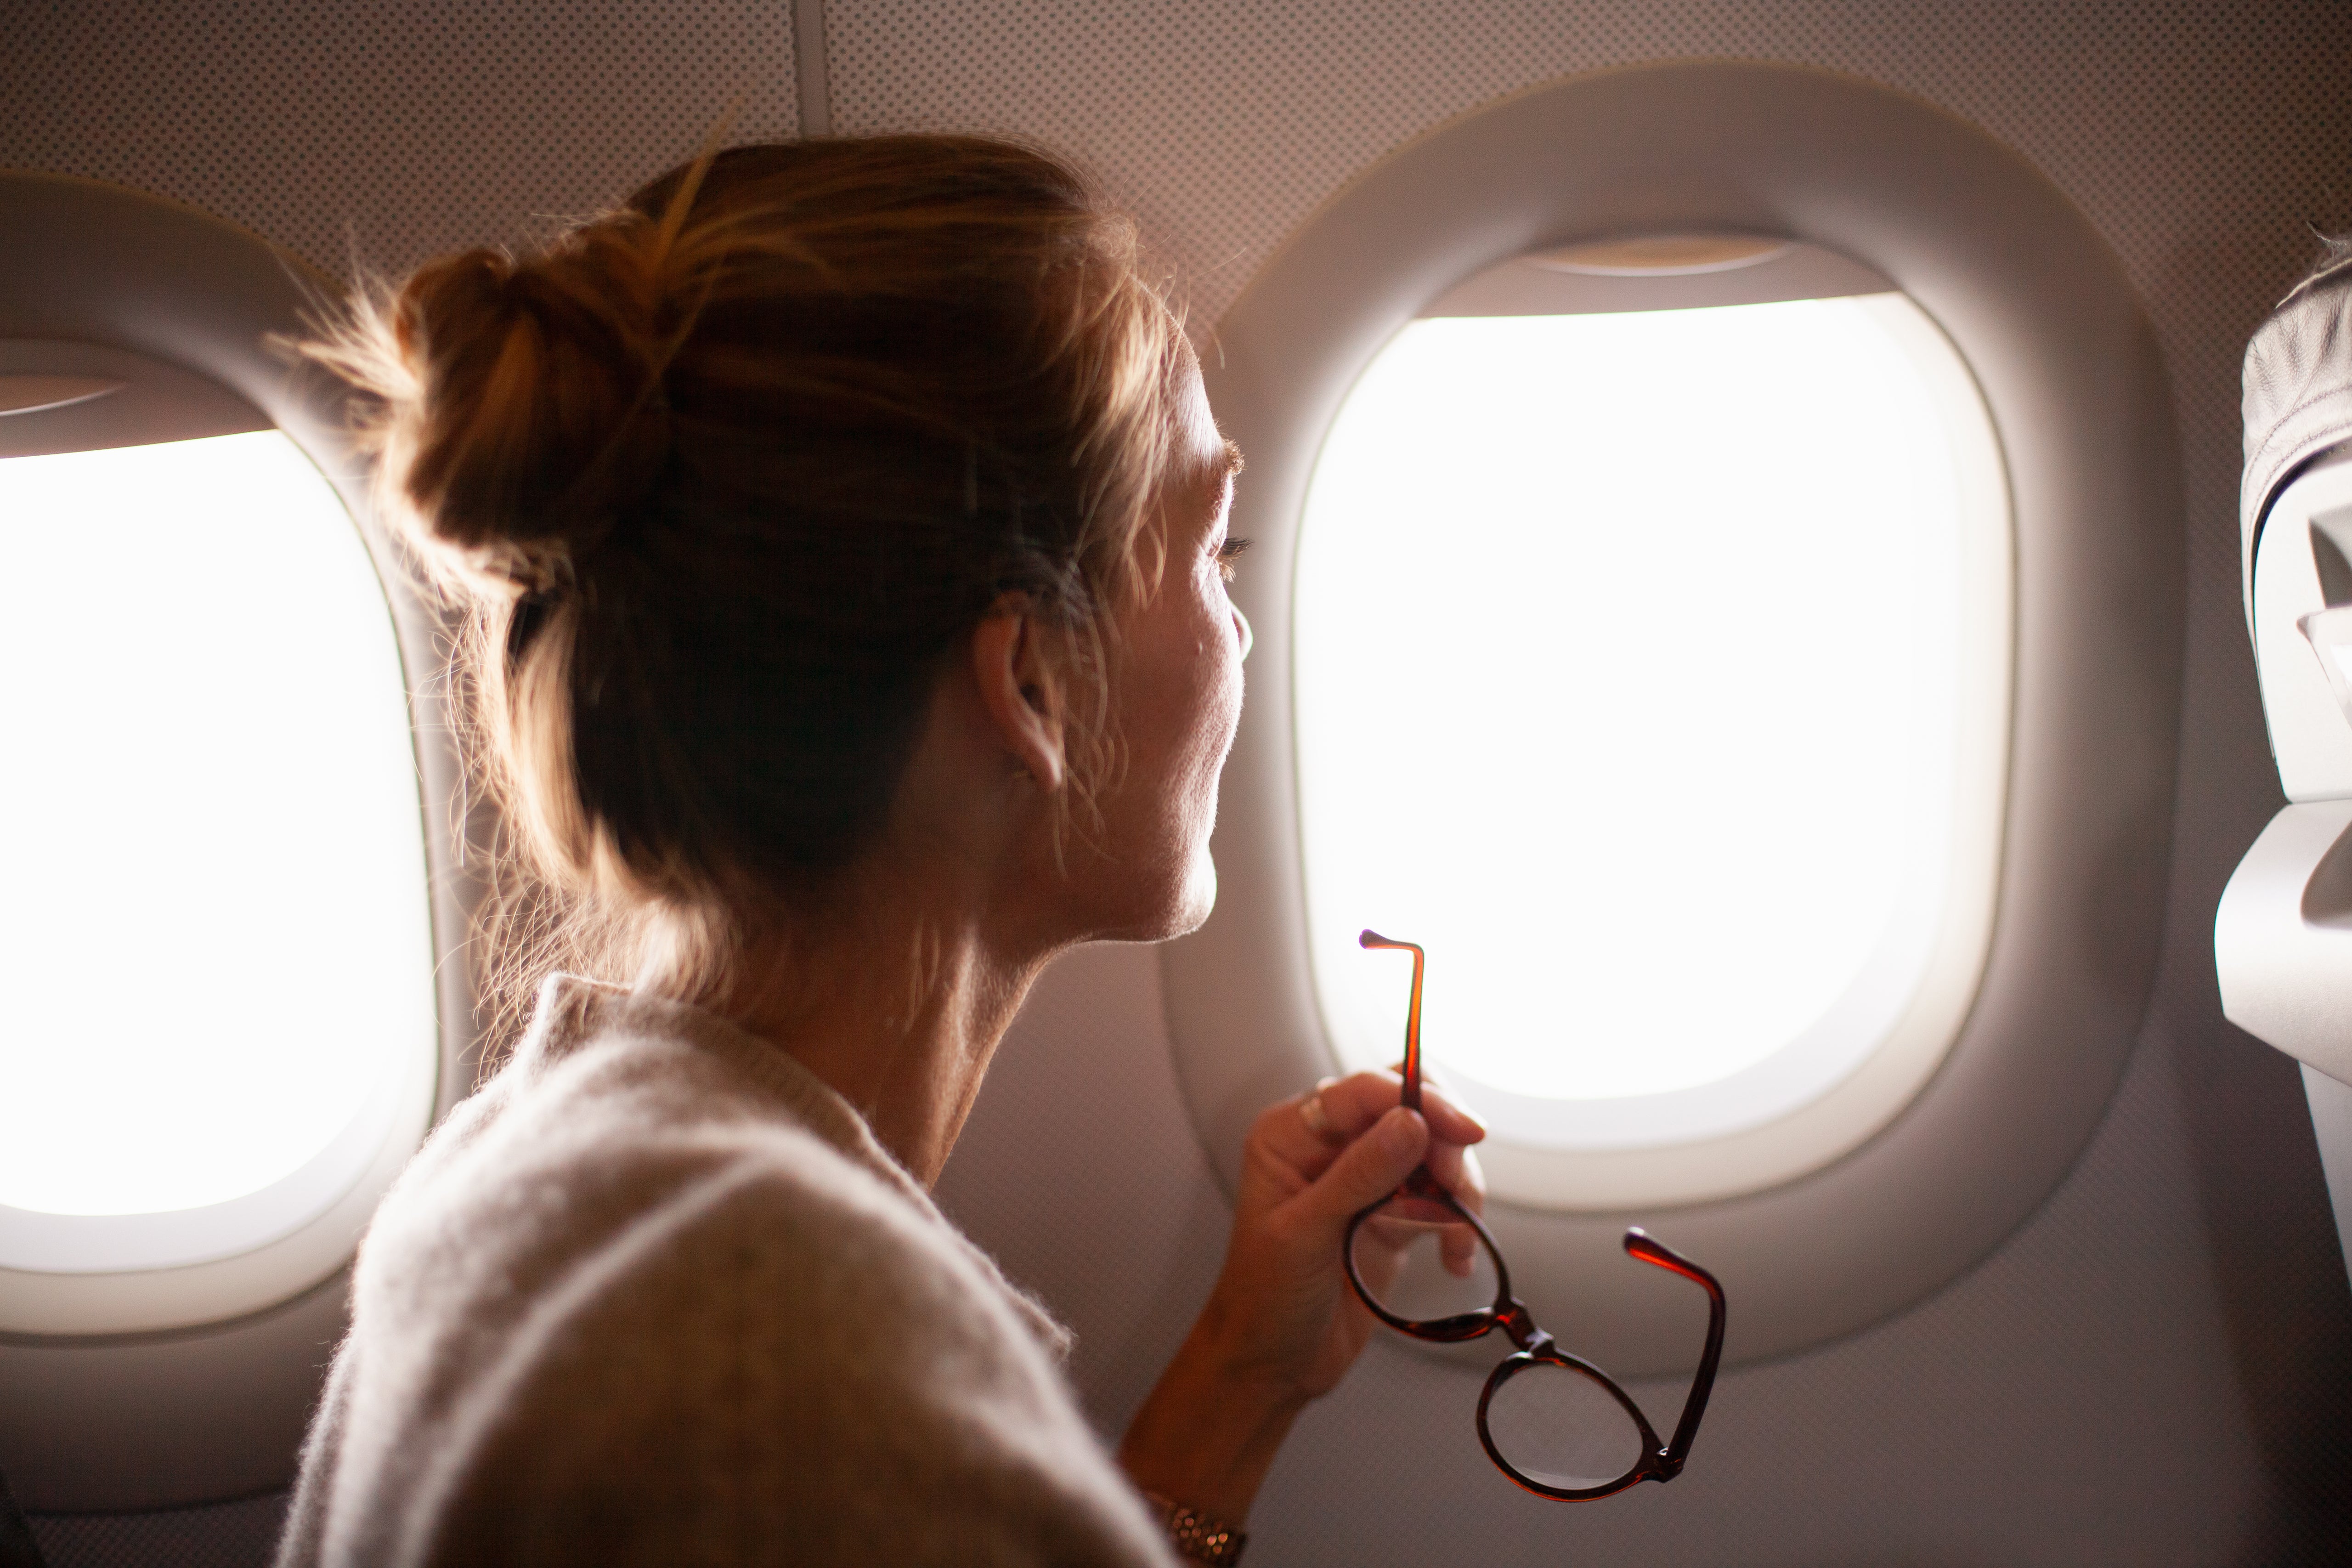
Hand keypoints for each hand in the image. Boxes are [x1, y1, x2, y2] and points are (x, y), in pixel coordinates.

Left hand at [1117, 1069, 1485, 1521]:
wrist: (1274, 1364)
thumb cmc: (1266, 1298)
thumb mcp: (1306, 1234)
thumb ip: (1358, 1175)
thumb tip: (1411, 1122)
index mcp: (1291, 1134)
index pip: (1365, 1091)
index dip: (1420, 1101)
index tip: (1465, 1131)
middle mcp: (1328, 1147)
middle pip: (1408, 1109)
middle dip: (1443, 1143)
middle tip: (1457, 1187)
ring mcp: (1364, 1180)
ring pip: (1432, 1152)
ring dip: (1456, 1190)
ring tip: (1455, 1240)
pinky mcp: (1391, 1215)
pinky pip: (1439, 1197)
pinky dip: (1457, 1224)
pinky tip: (1455, 1259)